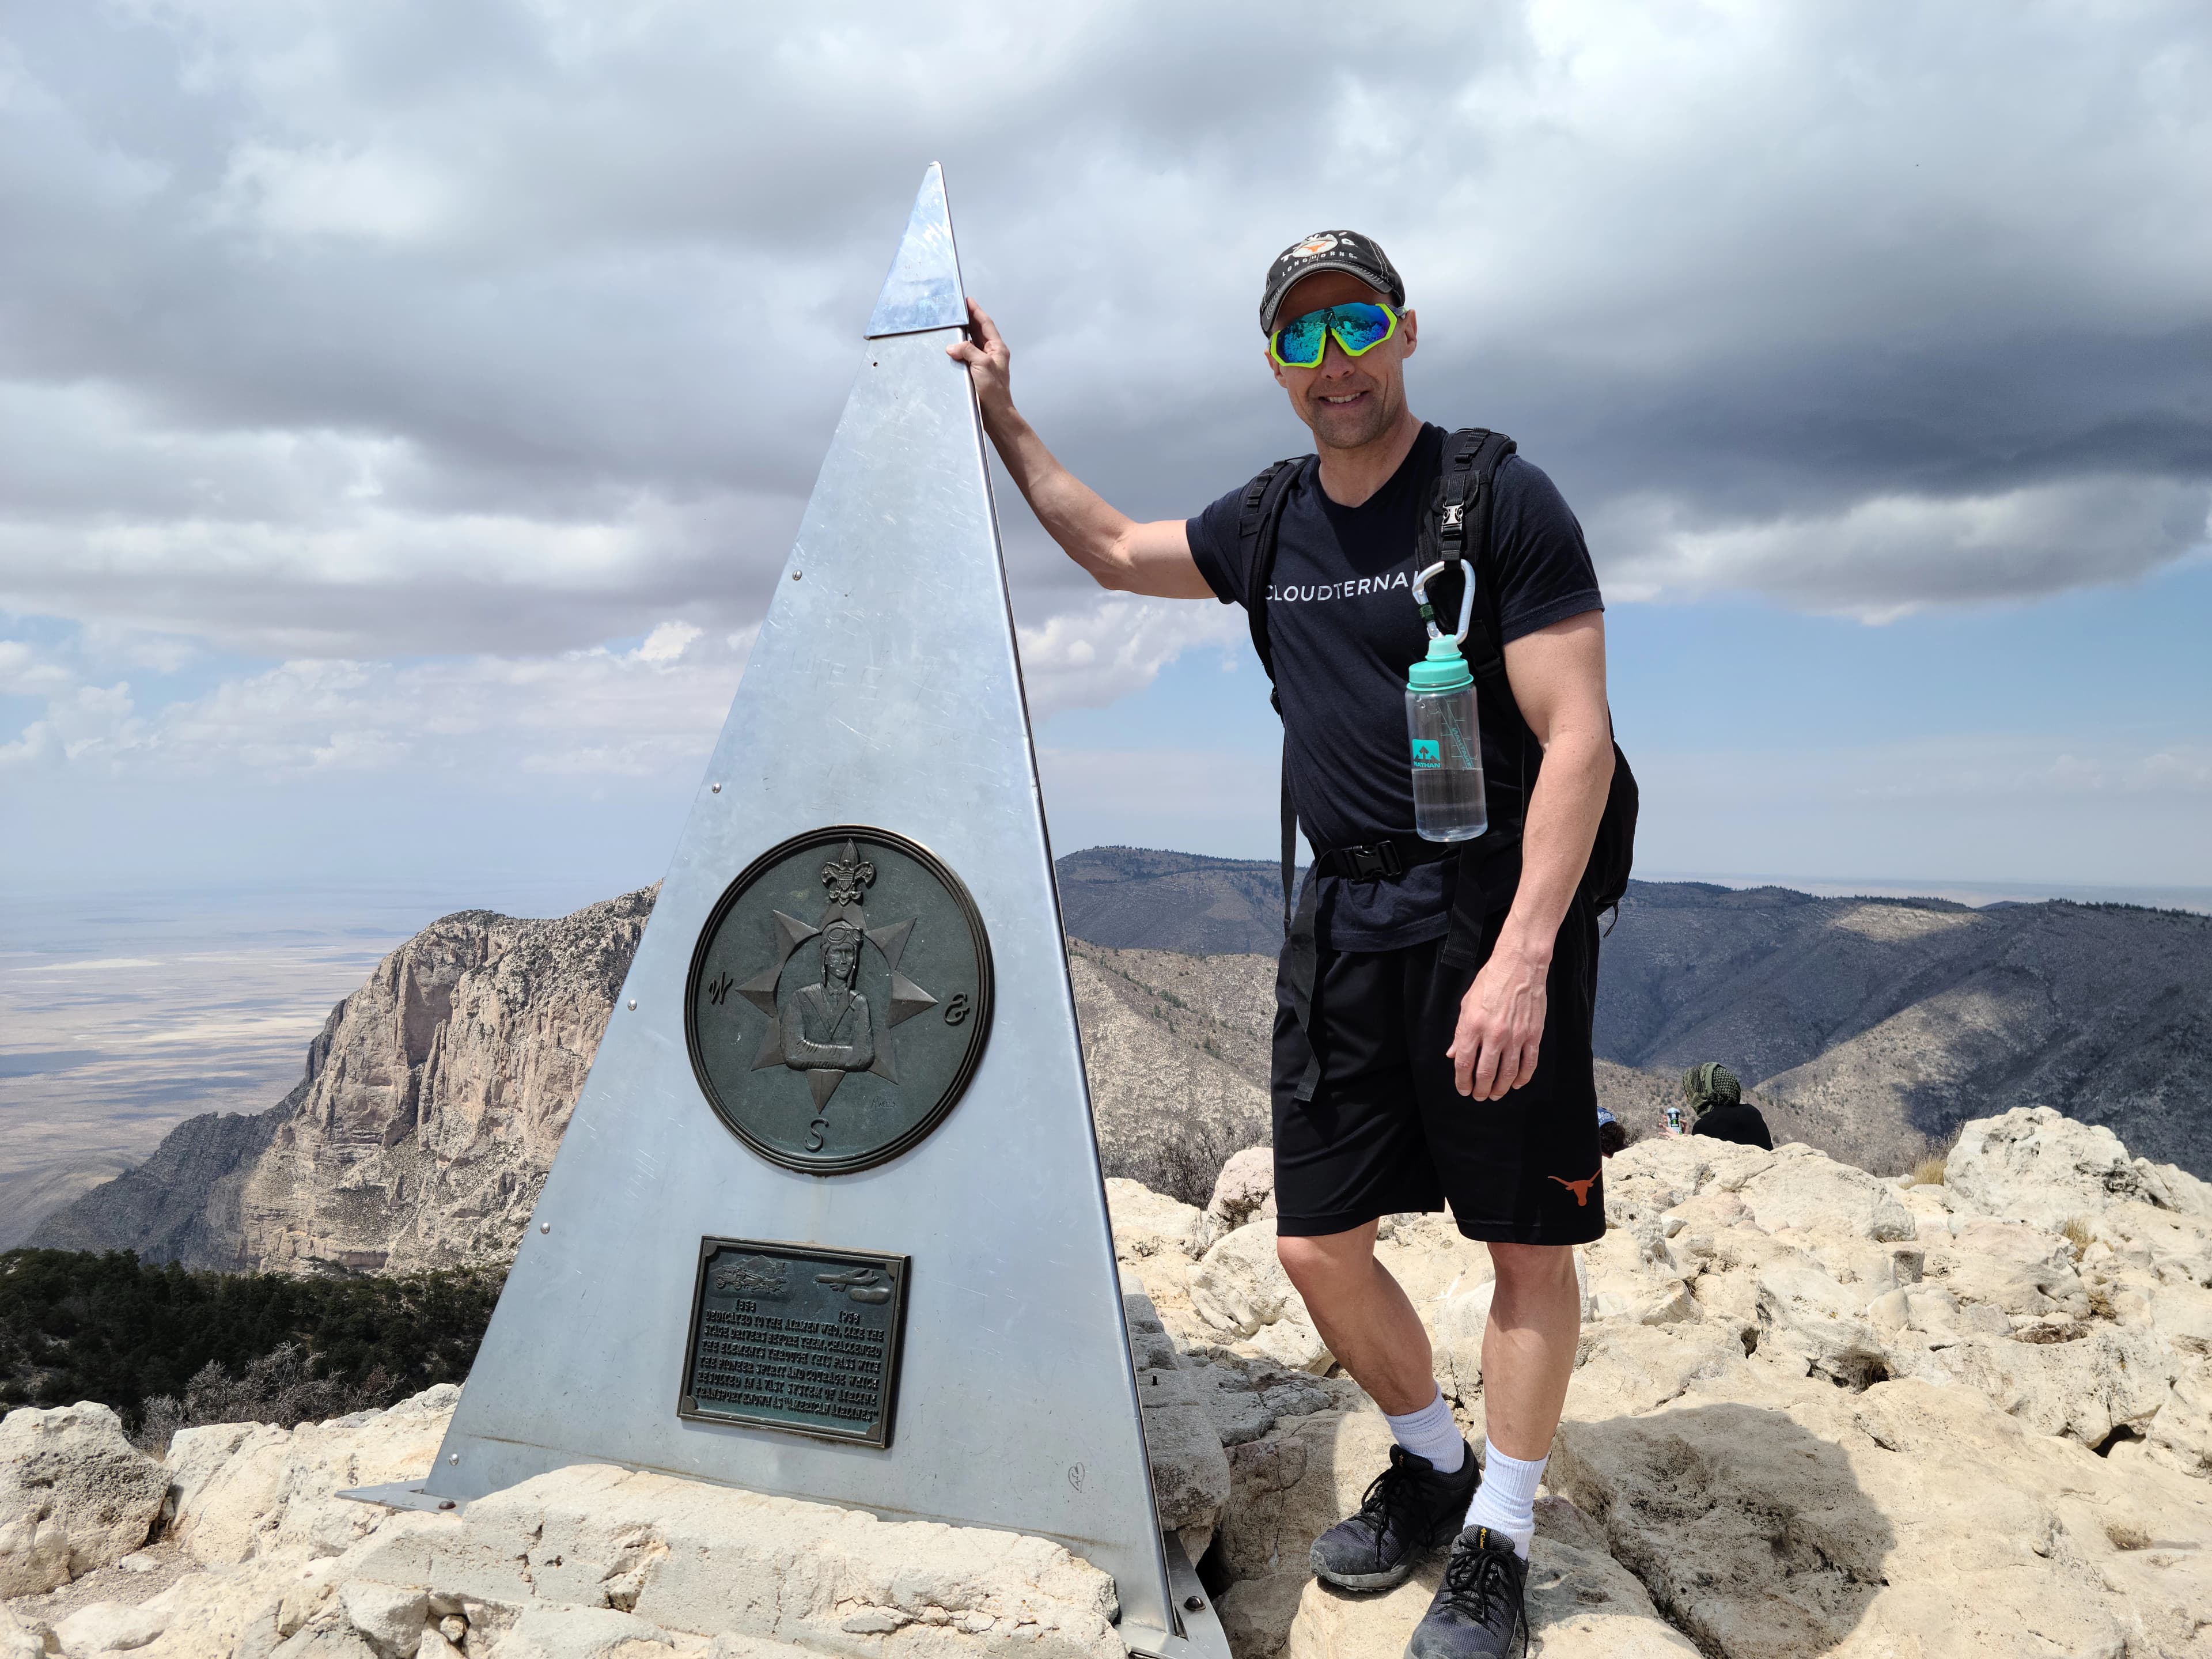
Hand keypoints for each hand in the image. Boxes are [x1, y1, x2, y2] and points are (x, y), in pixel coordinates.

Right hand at [946, 298, 1014, 432]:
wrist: (996, 415)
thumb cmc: (994, 391)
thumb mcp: (982, 365)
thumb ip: (968, 351)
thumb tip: (952, 346)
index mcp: (998, 348)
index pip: (986, 324)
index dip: (976, 311)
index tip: (967, 300)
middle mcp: (992, 354)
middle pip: (978, 331)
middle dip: (968, 319)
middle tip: (956, 309)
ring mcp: (984, 364)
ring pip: (971, 344)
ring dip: (962, 334)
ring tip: (950, 324)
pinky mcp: (976, 373)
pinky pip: (966, 357)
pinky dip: (958, 350)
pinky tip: (949, 348)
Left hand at [1448, 940, 1548, 1099]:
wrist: (1520, 966)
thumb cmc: (1490, 981)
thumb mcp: (1466, 1004)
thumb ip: (1459, 1032)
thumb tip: (1452, 1054)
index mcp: (1472, 1026)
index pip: (1464, 1063)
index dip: (1462, 1081)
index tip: (1463, 1090)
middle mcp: (1493, 1035)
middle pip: (1485, 1073)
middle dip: (1480, 1089)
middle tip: (1479, 1096)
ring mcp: (1515, 1036)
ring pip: (1508, 1073)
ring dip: (1501, 1088)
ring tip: (1495, 1094)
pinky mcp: (1533, 1035)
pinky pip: (1529, 1063)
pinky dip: (1523, 1077)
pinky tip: (1517, 1084)